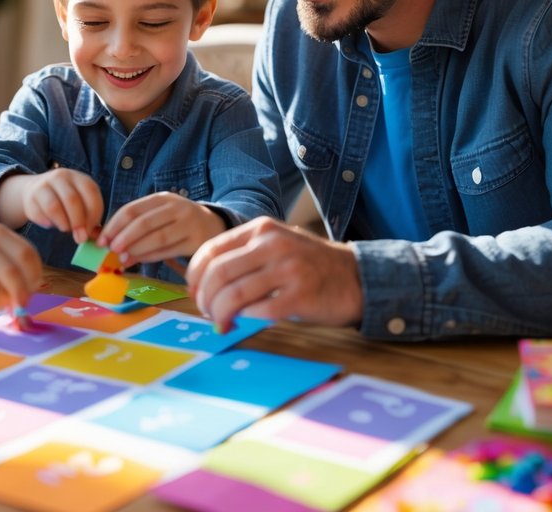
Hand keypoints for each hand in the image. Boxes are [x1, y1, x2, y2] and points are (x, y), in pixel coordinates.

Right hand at [0, 223, 42, 310]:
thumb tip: (28, 295)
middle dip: (28, 285)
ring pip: (9, 275)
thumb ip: (11, 268)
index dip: (35, 273)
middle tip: (25, 303)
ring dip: (15, 295)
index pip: (29, 252)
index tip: (34, 289)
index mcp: (3, 233)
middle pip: (22, 262)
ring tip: (10, 308)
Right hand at [18, 169, 103, 242]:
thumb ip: (90, 220)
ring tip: (65, 229)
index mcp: (79, 177)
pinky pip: (40, 214)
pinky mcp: (30, 197)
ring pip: (54, 207)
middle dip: (78, 222)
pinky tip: (51, 224)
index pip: (91, 192)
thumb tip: (98, 237)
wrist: (35, 191)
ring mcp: (44, 184)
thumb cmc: (64, 202)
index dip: (93, 213)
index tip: (91, 230)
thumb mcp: (80, 205)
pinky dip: (48, 223)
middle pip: (72, 200)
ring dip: (63, 224)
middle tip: (80, 238)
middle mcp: (61, 176)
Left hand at [99, 192, 226, 264]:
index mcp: (162, 198)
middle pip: (144, 222)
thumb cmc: (179, 222)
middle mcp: (177, 208)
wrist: (215, 226)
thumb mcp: (161, 214)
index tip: (101, 239)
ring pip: (157, 238)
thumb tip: (108, 241)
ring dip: (136, 249)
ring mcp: (188, 224)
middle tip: (110, 249)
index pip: (133, 209)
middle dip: (123, 237)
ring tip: (122, 259)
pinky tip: (138, 261)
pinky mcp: (196, 242)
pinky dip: (151, 257)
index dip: (114, 225)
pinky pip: (169, 251)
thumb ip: (138, 223)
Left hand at [186, 216, 362, 332]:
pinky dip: (244, 320)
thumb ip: (244, 254)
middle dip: (204, 298)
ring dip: (219, 314)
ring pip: (234, 294)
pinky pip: (259, 311)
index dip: (194, 276)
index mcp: (262, 229)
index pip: (211, 250)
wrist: (357, 277)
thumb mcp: (276, 244)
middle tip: (205, 312)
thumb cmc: (310, 265)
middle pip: (218, 273)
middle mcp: (273, 244)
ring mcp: (288, 269)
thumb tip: (204, 282)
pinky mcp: (300, 295)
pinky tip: (244, 323)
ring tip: (221, 323)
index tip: (194, 293)